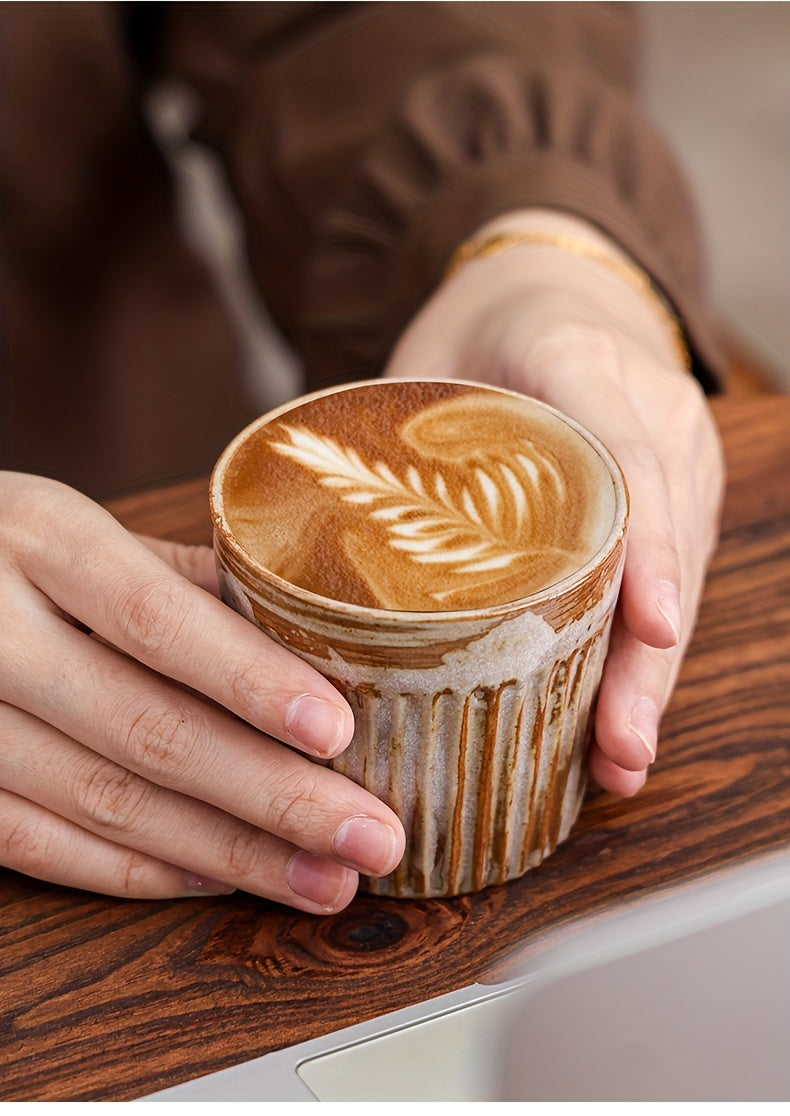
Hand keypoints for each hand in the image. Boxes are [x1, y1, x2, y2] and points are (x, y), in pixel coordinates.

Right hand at [0, 472, 403, 910]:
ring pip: (103, 802)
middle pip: (145, 729)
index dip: (247, 679)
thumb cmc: (3, 545)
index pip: (154, 619)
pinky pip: (41, 845)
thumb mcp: (79, 528)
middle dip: (273, 795)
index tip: (336, 731)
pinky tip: (220, 877)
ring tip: (322, 879)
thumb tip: (311, 626)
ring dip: (228, 852)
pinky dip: (139, 869)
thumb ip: (182, 577)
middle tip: (369, 838)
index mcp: (40, 539)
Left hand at [385, 210, 724, 795]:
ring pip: (682, 572)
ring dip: (654, 672)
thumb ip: (386, 437)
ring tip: (620, 758)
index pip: (626, 454)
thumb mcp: (423, 359)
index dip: (646, 547)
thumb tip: (301, 542)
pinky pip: (673, 573)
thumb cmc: (477, 330)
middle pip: (669, 541)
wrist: (549, 288)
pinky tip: (618, 713)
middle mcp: (653, 407)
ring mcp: (679, 450)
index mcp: (580, 359)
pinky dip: (646, 647)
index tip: (651, 628)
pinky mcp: (681, 489)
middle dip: (649, 657)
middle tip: (621, 746)